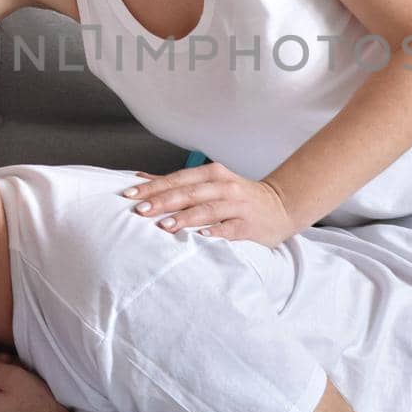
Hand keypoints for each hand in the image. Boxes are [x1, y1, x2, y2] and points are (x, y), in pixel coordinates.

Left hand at [120, 162, 299, 246]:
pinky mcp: (249, 225)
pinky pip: (229, 228)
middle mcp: (224, 186)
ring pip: (207, 209)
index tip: (130, 195)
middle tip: (140, 211)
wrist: (281, 206)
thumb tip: (142, 178)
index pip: (177, 179)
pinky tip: (200, 237)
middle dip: (162, 201)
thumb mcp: (210, 183)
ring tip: (164, 226)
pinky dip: (215, 231)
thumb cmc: (238, 196)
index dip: (153, 187)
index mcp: (212, 174)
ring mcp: (238, 205)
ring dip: (184, 217)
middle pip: (189, 193)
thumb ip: (178, 182)